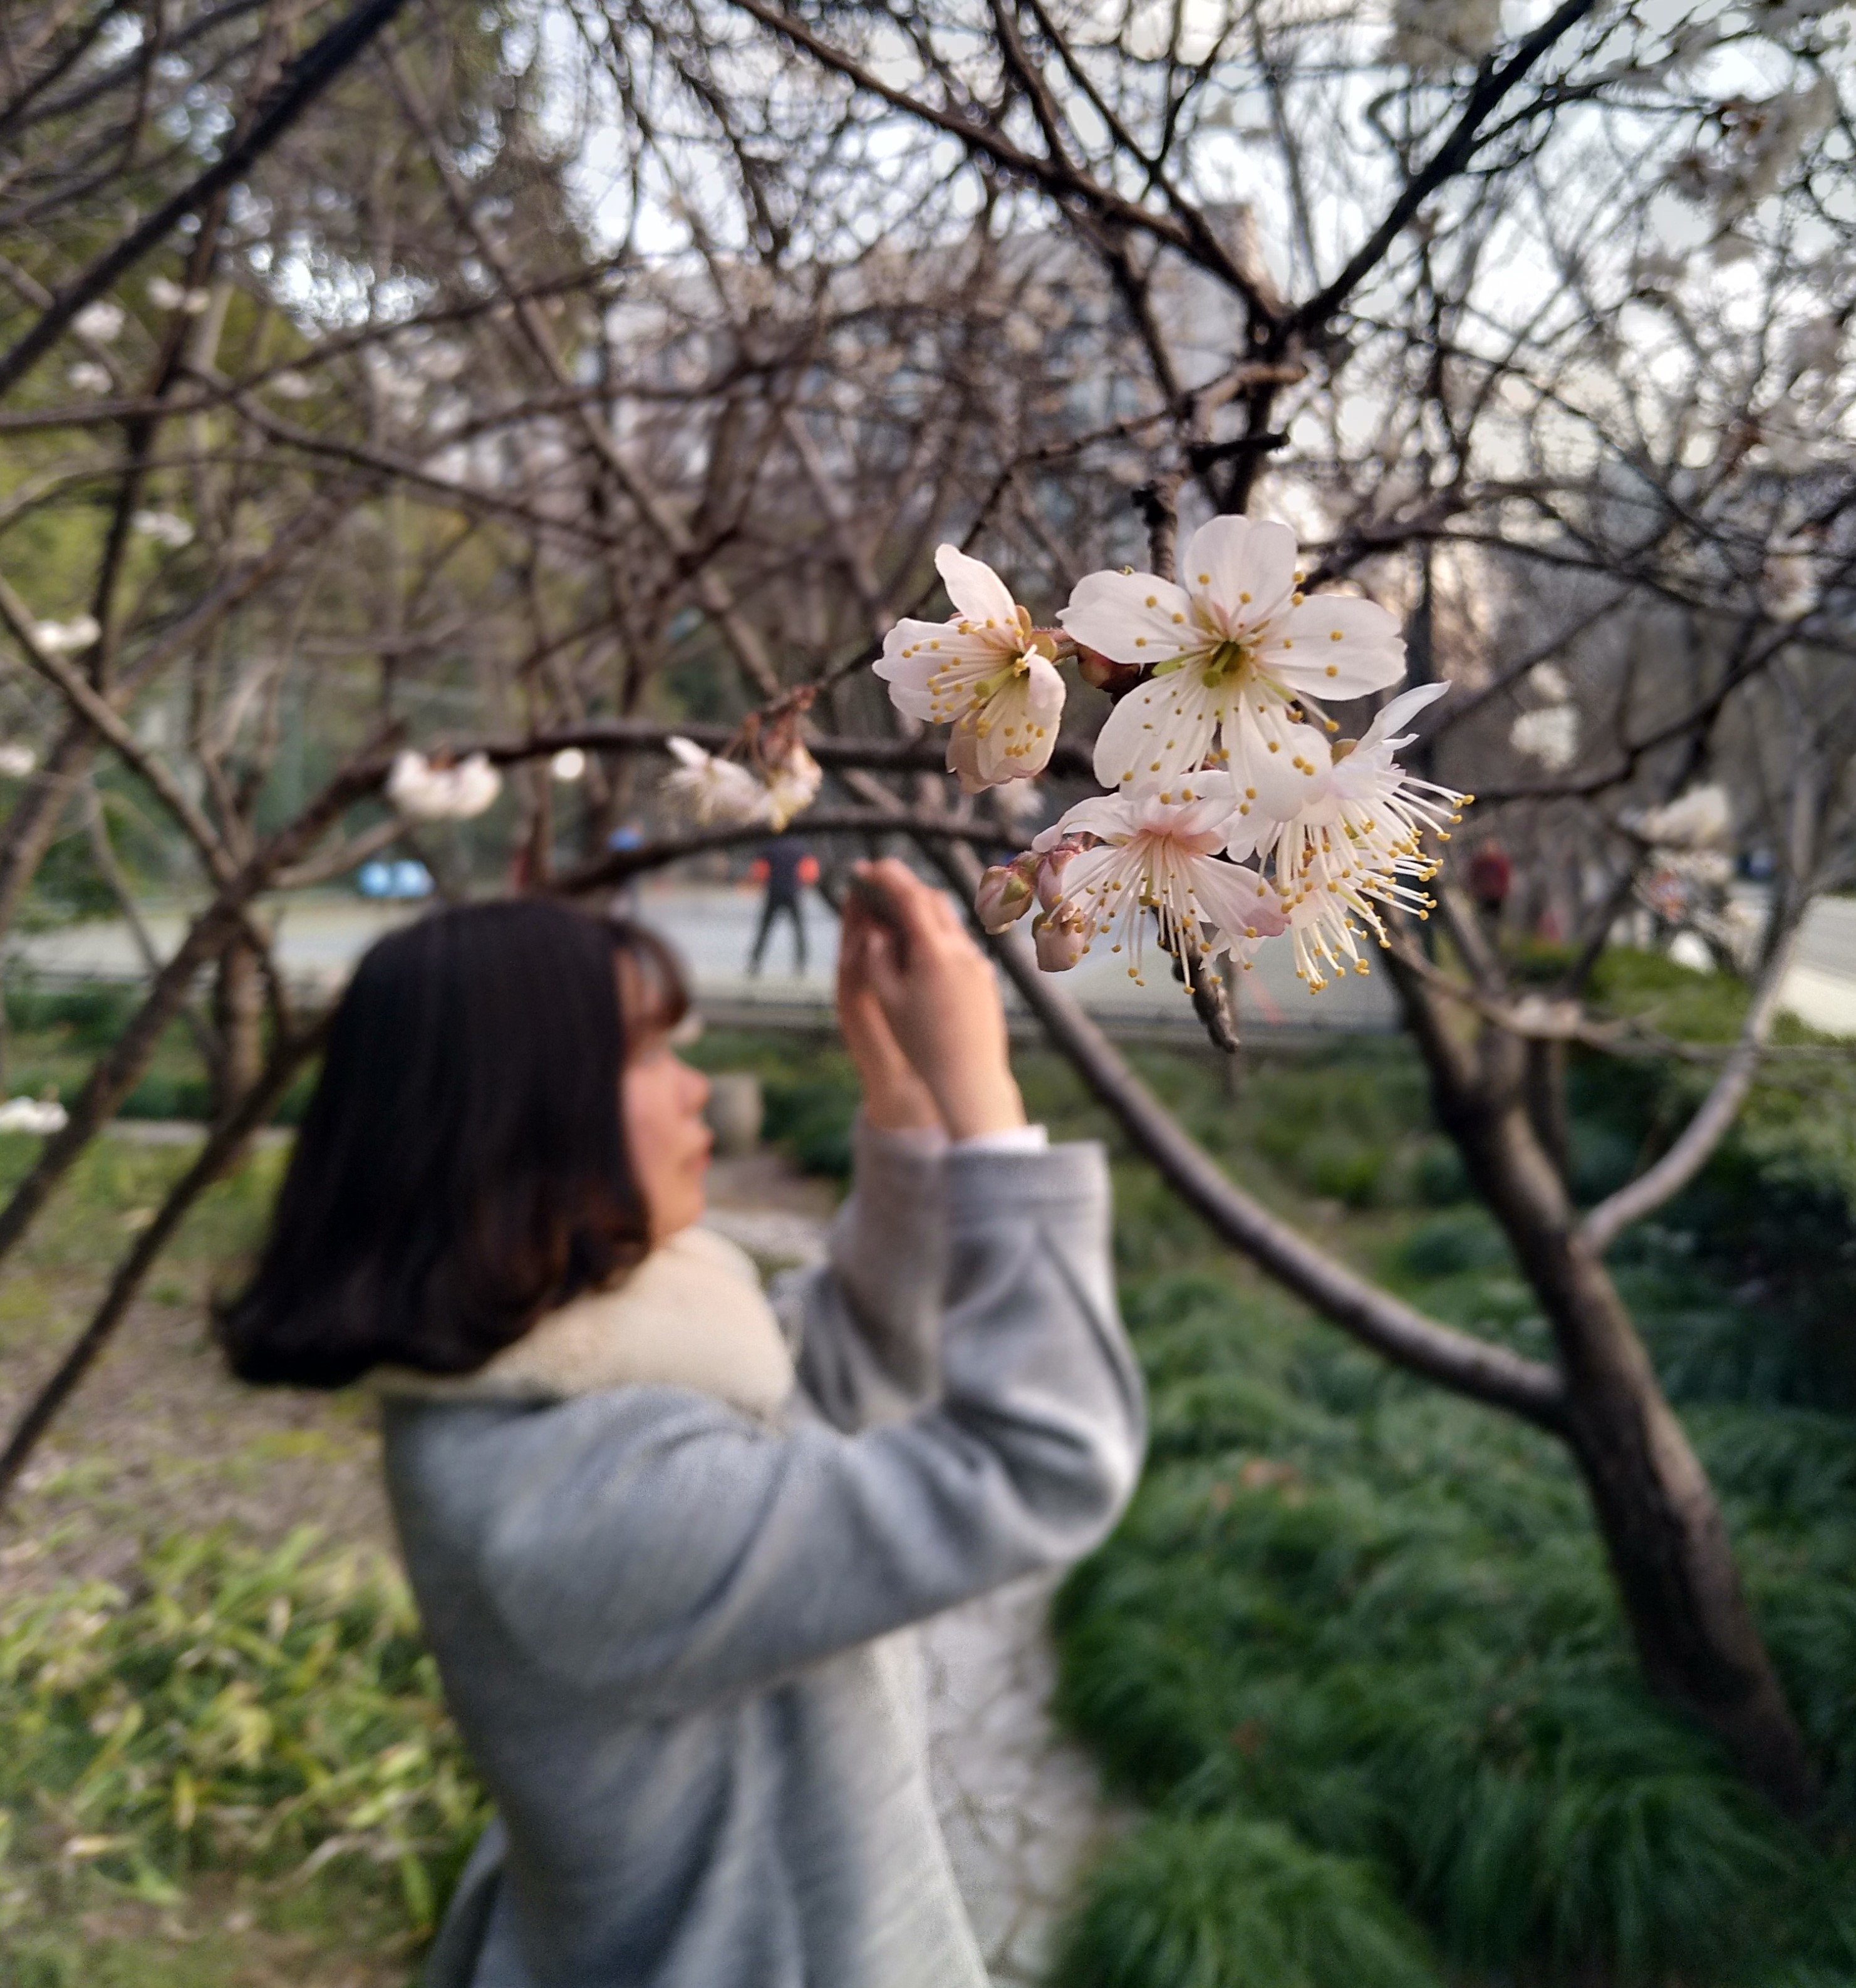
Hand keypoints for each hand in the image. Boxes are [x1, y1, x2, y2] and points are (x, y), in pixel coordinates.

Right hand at [839, 859, 1025, 1140]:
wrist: (969, 1079)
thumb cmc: (922, 1044)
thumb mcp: (888, 999)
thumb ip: (878, 956)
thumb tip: (876, 929)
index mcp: (934, 952)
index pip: (910, 897)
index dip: (887, 877)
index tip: (867, 869)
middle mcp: (962, 950)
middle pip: (934, 902)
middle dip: (905, 890)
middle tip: (878, 890)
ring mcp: (978, 963)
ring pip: (948, 924)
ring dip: (922, 916)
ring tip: (895, 924)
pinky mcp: (986, 978)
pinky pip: (959, 947)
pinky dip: (937, 939)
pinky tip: (920, 957)